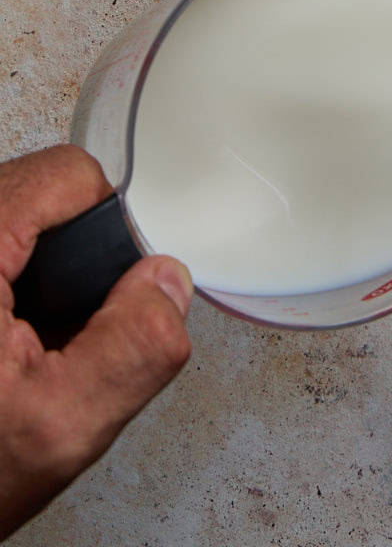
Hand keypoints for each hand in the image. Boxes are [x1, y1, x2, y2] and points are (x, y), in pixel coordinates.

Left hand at [0, 146, 191, 539]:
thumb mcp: (60, 427)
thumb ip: (134, 346)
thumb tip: (164, 283)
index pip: (66, 176)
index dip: (103, 235)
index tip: (93, 299)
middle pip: (38, 200)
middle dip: (66, 267)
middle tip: (51, 338)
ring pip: (14, 232)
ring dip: (31, 285)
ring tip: (18, 352)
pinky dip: (5, 299)